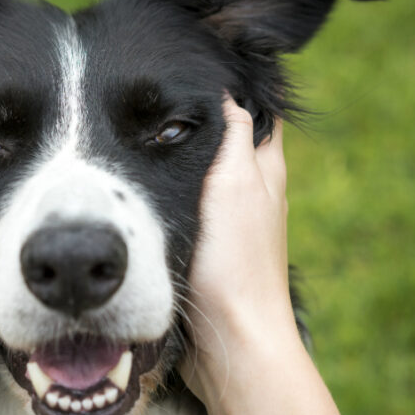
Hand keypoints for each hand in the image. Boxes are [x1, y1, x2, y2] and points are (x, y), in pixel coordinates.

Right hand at [179, 95, 356, 414]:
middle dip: (200, 125)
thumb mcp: (234, 183)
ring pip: (209, 175)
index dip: (233, 93)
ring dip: (183, 160)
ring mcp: (233, 222)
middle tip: (158, 108)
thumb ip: (234, 137)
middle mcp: (254, 192)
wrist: (229, 335)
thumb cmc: (235, 259)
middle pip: (231, 143)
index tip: (194, 79)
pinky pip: (194, 205)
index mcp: (267, 170)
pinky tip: (150, 190)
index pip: (258, 115)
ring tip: (146, 141)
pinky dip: (177, 191)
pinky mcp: (212, 247)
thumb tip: (227, 94)